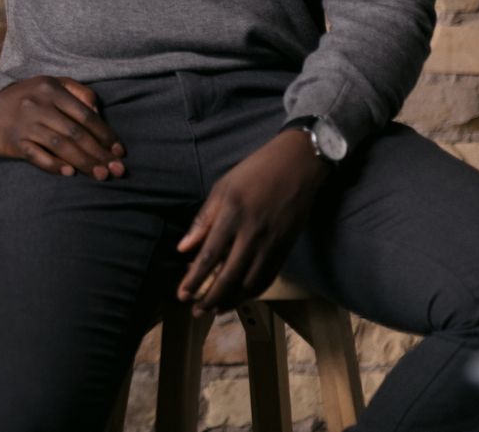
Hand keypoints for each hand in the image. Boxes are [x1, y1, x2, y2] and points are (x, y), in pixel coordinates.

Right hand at [0, 75, 126, 179]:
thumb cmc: (26, 96)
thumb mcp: (50, 83)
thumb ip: (78, 91)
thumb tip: (97, 110)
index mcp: (51, 89)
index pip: (85, 114)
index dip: (105, 134)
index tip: (119, 151)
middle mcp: (39, 105)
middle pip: (76, 133)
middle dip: (99, 153)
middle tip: (117, 170)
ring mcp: (26, 124)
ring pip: (60, 146)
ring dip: (84, 162)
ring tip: (100, 175)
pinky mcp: (14, 141)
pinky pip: (37, 156)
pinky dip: (54, 165)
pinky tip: (69, 173)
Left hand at [176, 130, 329, 313]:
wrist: (297, 166)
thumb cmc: (253, 172)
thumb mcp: (221, 188)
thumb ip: (203, 220)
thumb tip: (183, 248)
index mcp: (230, 216)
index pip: (208, 257)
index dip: (193, 280)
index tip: (181, 294)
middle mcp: (251, 234)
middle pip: (228, 276)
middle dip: (210, 298)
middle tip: (196, 311)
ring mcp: (272, 243)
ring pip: (250, 282)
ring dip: (232, 300)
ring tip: (216, 309)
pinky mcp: (286, 247)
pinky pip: (269, 276)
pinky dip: (254, 291)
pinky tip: (242, 297)